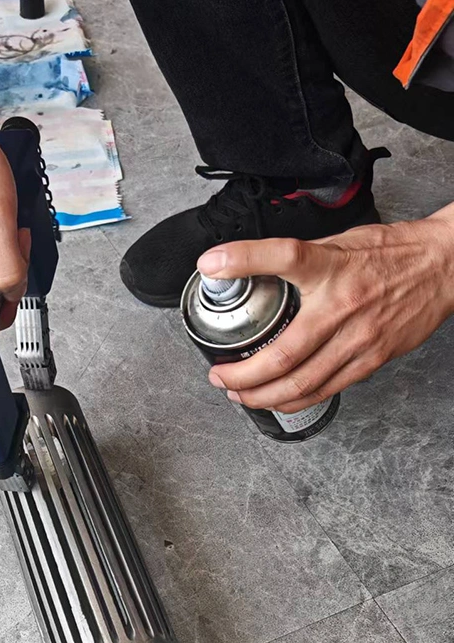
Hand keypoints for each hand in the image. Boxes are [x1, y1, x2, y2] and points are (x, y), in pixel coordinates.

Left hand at [196, 206, 453, 412]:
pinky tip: (276, 400)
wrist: (444, 267)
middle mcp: (343, 307)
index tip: (212, 265)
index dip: (243, 259)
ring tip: (238, 394)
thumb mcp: (336, 242)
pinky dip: (295, 400)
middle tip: (219, 376)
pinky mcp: (372, 359)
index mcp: (331, 268)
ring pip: (302, 383)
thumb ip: (293, 258)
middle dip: (243, 376)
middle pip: (284, 354)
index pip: (285, 256)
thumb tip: (242, 264)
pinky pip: (326, 389)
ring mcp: (359, 339)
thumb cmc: (389, 253)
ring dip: (262, 396)